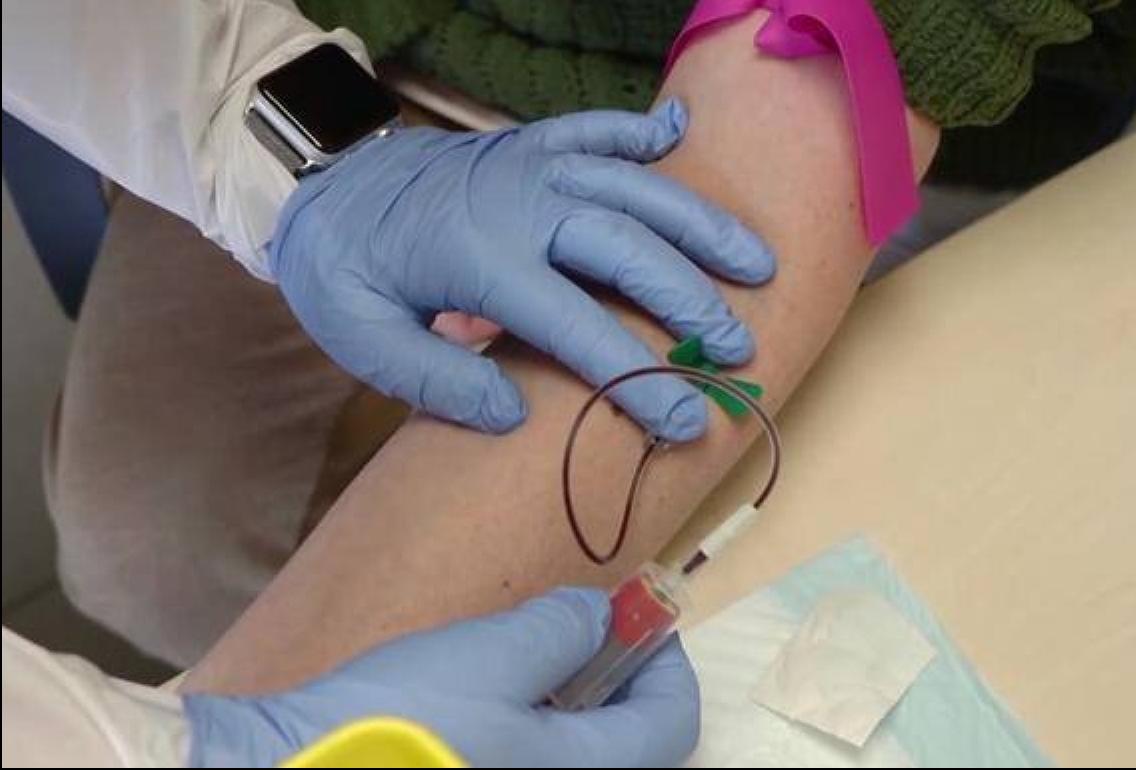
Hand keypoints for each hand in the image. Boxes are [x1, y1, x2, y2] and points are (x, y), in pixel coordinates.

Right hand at [184, 588, 698, 766]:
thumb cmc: (404, 718)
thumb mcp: (497, 655)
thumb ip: (566, 629)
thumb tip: (601, 616)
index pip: (670, 724)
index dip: (668, 662)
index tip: (642, 616)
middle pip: (627, 743)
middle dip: (617, 678)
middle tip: (588, 627)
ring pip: (576, 751)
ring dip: (575, 699)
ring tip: (538, 649)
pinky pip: (529, 758)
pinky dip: (534, 723)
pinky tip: (494, 691)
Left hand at [270, 98, 774, 440]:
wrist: (319, 180)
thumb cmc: (342, 267)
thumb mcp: (360, 336)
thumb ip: (433, 379)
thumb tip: (512, 415)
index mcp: (479, 257)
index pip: (575, 325)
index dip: (635, 376)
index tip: (683, 418)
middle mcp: (520, 202)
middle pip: (625, 248)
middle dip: (689, 299)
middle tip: (737, 345)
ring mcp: (529, 162)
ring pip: (632, 187)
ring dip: (696, 224)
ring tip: (755, 261)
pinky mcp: (528, 141)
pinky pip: (596, 129)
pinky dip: (640, 131)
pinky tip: (681, 134)